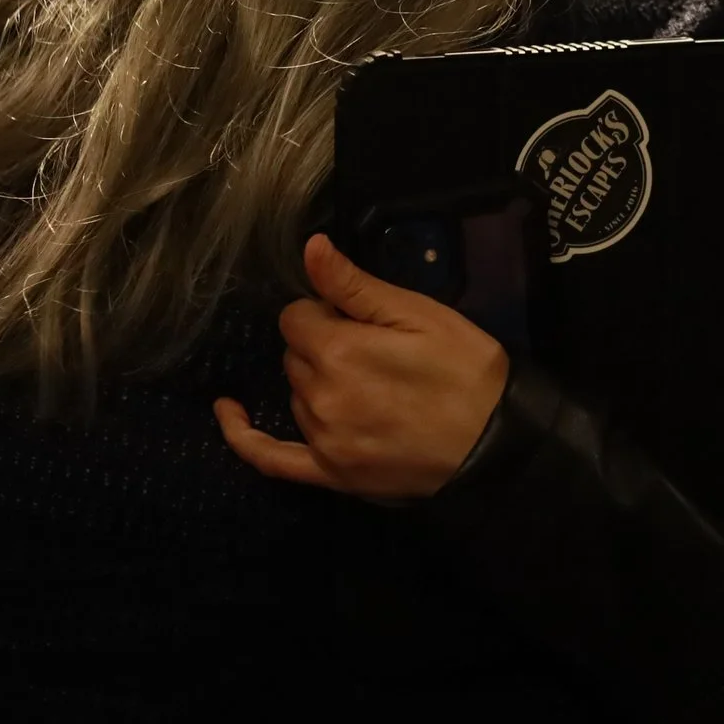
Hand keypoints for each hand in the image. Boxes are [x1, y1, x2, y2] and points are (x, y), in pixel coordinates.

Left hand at [216, 236, 509, 502]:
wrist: (496, 443)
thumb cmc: (465, 369)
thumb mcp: (419, 315)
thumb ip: (356, 286)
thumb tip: (310, 248)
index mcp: (338, 351)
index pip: (298, 315)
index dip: (328, 310)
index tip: (365, 319)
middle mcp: (319, 397)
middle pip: (295, 354)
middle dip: (324, 344)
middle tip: (376, 351)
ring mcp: (322, 440)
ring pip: (296, 394)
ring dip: (317, 381)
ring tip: (371, 385)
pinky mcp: (330, 474)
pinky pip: (270, 458)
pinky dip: (242, 436)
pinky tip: (226, 411)